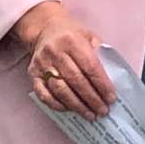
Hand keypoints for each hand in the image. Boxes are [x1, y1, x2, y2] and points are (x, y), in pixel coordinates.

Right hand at [14, 1, 115, 121]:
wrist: (45, 28)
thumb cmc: (72, 34)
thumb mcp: (89, 36)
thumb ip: (99, 54)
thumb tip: (111, 79)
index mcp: (72, 41)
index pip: (90, 66)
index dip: (102, 84)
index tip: (111, 98)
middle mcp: (55, 52)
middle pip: (76, 80)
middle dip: (91, 99)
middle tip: (103, 111)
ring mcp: (42, 64)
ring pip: (60, 90)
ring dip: (77, 105)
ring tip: (90, 115)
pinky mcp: (33, 74)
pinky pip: (44, 95)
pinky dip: (57, 105)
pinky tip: (70, 110)